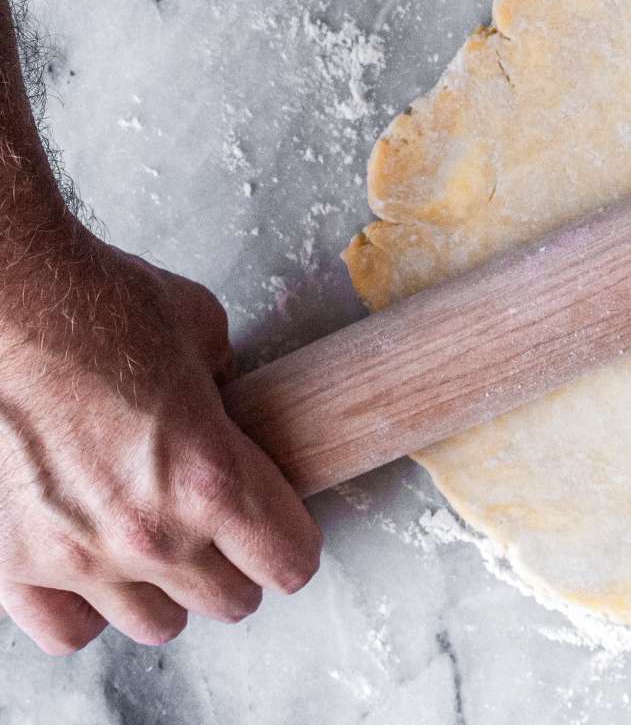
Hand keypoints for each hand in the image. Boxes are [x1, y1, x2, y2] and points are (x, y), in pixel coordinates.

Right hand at [0, 226, 320, 654]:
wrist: (5, 307)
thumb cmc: (98, 310)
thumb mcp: (203, 333)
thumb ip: (228, 388)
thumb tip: (232, 402)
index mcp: (212, 480)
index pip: (288, 562)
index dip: (294, 546)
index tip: (286, 532)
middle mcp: (151, 534)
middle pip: (229, 602)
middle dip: (238, 568)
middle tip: (227, 535)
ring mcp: (80, 557)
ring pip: (156, 625)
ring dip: (169, 591)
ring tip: (163, 549)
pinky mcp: (15, 563)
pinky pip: (68, 630)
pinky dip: (87, 607)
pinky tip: (95, 569)